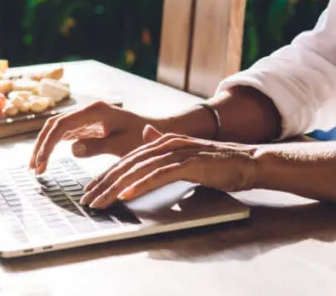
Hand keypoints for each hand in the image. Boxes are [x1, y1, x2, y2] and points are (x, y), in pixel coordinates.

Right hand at [30, 101, 157, 173]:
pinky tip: (46, 161)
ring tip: (36, 168)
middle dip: (42, 146)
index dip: (49, 144)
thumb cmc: (143, 138)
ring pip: (57, 129)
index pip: (62, 125)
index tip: (41, 163)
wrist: (156, 131)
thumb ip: (98, 146)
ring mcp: (86, 119)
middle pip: (55, 125)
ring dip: (45, 146)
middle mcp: (88, 111)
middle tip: (34, 169)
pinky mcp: (87, 127)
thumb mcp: (123, 145)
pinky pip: (65, 135)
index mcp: (95, 111)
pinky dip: (54, 147)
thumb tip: (72, 149)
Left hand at [79, 125, 259, 208]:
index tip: (91, 191)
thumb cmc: (219, 163)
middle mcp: (168, 143)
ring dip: (116, 186)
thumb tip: (148, 135)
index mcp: (164, 142)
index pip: (128, 160)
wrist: (248, 161)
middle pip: (128, 163)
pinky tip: (126, 195)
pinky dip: (141, 185)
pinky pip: (160, 175)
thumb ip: (166, 147)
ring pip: (139, 169)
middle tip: (87, 200)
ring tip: (100, 200)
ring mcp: (179, 152)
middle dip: (104, 182)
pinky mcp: (190, 163)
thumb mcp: (187, 154)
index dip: (107, 175)